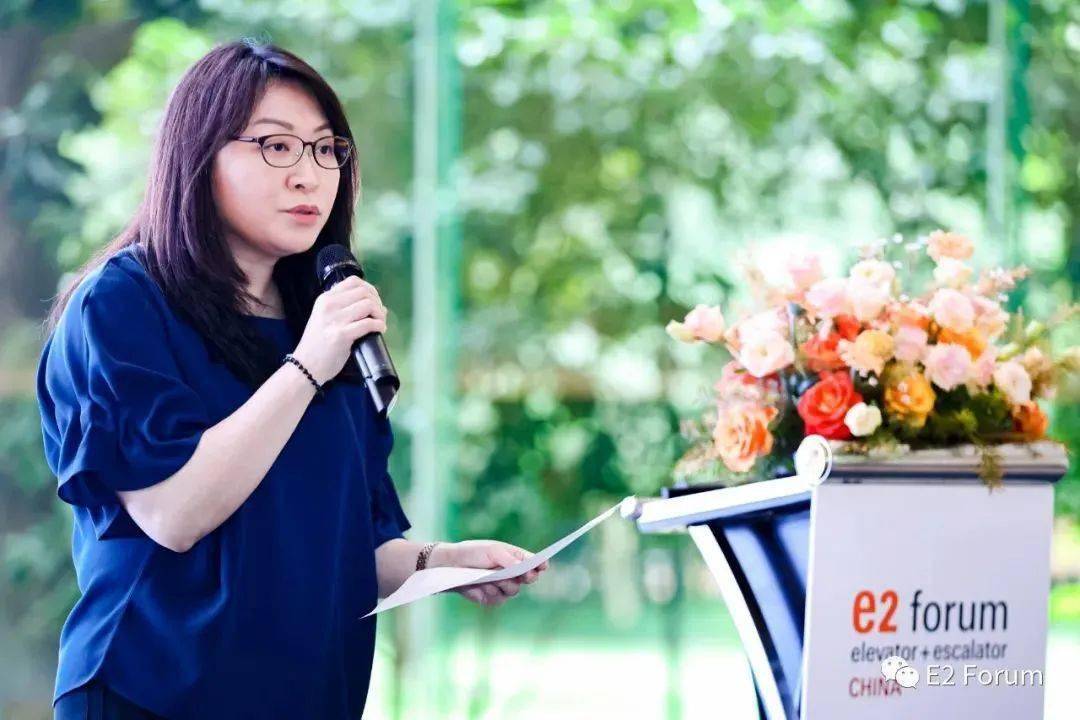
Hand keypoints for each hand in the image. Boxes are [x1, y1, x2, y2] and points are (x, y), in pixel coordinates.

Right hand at [291, 275, 386, 384]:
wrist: (305, 366)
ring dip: (380, 314)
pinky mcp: (342, 334)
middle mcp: (329, 305)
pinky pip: (368, 324)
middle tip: (380, 315)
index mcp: (325, 298)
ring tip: (380, 323)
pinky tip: (380, 330)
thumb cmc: (318, 344)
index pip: (353, 281)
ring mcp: (335, 319)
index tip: (374, 301)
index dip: (370, 289)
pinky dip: (379, 326)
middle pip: (364, 292)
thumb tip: (376, 303)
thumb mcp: (325, 318)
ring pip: (368, 305)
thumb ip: (344, 307)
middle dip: (377, 302)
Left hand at [430, 540, 548, 606]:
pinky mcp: (492, 599)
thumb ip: (509, 559)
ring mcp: (503, 587)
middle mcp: (512, 574)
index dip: (540, 564)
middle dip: (525, 577)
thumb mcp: (492, 550)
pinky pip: (498, 599)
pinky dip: (490, 592)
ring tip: (491, 577)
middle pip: (529, 579)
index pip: (534, 562)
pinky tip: (480, 586)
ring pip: (513, 591)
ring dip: (503, 584)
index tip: (543, 566)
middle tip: (522, 574)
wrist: (450, 566)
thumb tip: (524, 567)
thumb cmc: (473, 553)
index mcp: (515, 558)